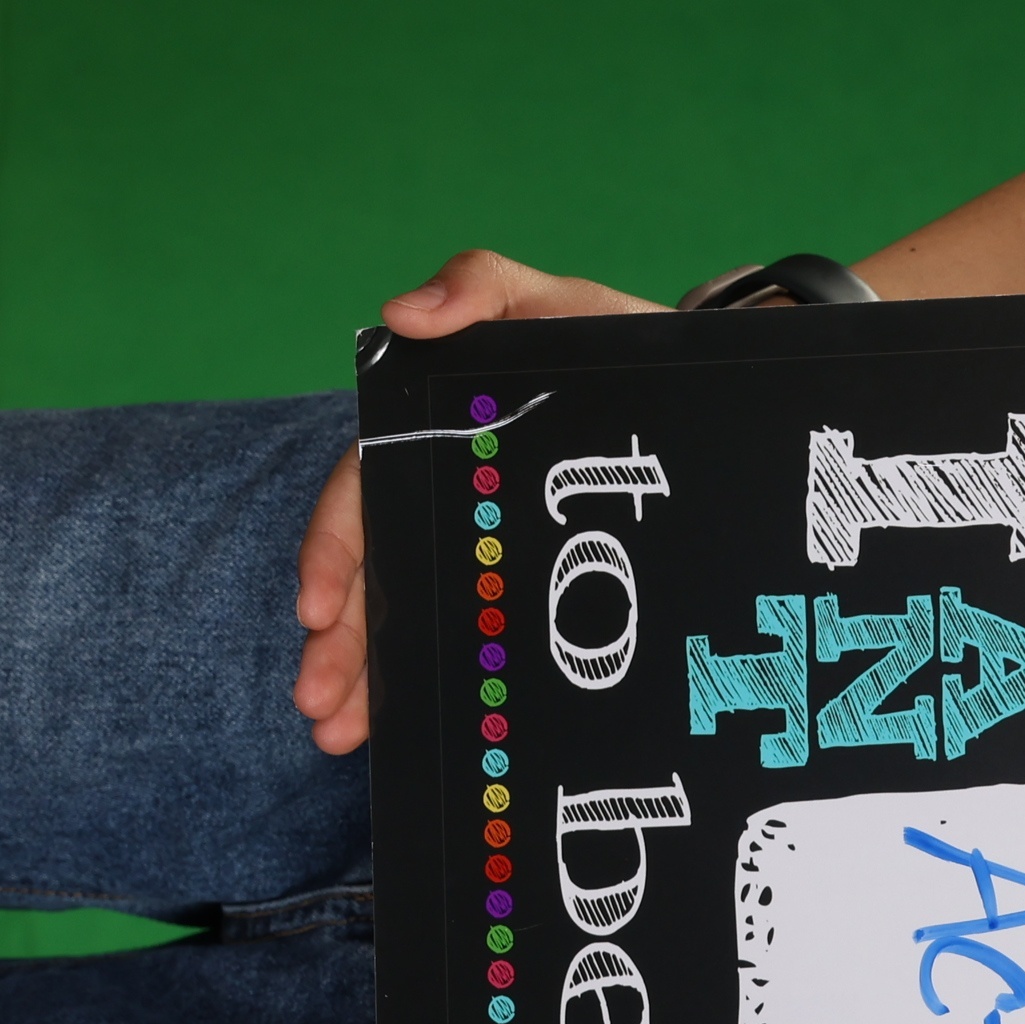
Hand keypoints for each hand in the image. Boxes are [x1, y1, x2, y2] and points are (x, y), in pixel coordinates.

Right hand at [293, 251, 665, 752]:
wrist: (706, 395)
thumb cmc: (621, 346)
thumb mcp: (559, 305)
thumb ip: (483, 287)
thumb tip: (404, 314)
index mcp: (441, 438)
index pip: (369, 495)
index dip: (339, 554)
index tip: (318, 613)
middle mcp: (452, 495)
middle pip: (381, 573)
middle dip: (344, 645)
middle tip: (322, 709)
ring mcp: (490, 542)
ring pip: (417, 613)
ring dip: (370, 677)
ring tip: (341, 735)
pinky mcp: (535, 578)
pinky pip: (478, 632)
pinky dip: (438, 680)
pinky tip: (411, 730)